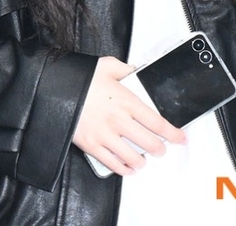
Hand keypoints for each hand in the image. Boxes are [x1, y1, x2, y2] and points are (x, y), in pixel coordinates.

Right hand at [73, 56, 185, 175]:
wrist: (55, 89)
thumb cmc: (81, 78)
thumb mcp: (107, 66)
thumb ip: (125, 69)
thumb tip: (135, 70)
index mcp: (126, 101)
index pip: (157, 123)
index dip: (173, 133)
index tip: (180, 138)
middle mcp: (119, 121)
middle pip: (149, 144)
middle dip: (159, 150)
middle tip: (161, 149)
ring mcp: (106, 136)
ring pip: (133, 158)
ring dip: (142, 162)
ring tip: (143, 159)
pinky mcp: (92, 146)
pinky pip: (113, 164)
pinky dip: (123, 169)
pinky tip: (127, 167)